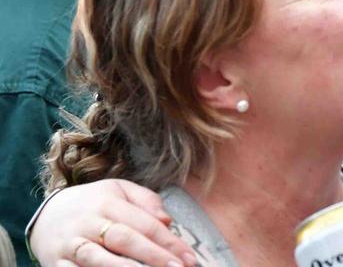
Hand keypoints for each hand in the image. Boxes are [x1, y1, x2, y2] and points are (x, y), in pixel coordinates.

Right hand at [29, 180, 195, 266]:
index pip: (144, 224)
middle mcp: (87, 223)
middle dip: (153, 257)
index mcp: (107, 202)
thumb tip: (167, 220)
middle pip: (124, 240)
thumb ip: (146, 201)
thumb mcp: (119, 190)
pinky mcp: (57, 263)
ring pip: (99, 260)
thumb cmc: (93, 203)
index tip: (188, 256)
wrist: (47, 215)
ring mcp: (70, 245)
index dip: (168, 242)